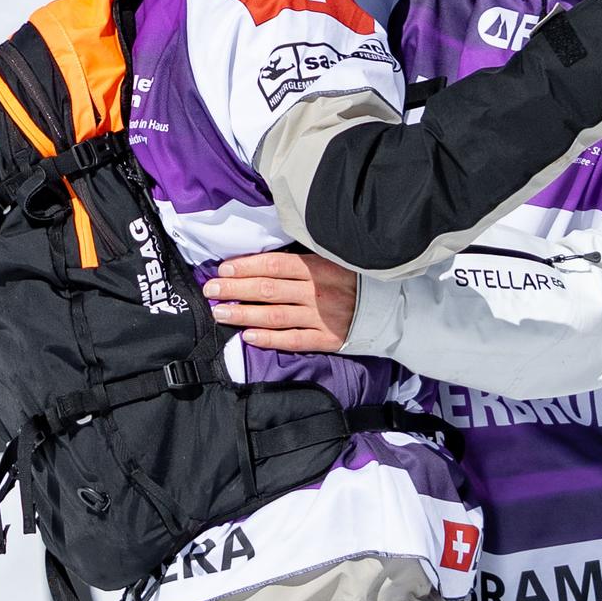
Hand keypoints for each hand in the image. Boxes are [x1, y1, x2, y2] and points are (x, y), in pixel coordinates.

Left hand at [203, 248, 359, 352]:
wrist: (391, 310)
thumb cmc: (355, 282)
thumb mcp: (333, 261)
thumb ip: (302, 262)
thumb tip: (261, 262)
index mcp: (318, 267)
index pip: (274, 264)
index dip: (246, 267)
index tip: (223, 269)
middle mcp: (317, 291)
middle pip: (267, 289)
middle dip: (235, 289)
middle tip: (210, 290)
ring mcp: (321, 317)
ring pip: (274, 315)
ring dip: (243, 314)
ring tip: (220, 313)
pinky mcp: (326, 339)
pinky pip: (292, 340)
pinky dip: (268, 338)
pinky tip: (248, 336)